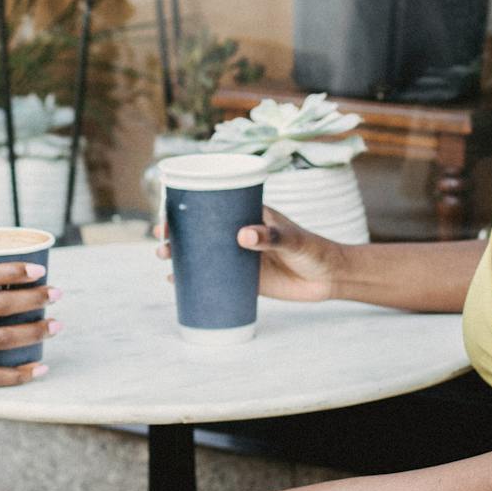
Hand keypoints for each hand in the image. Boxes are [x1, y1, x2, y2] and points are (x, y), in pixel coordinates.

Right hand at [154, 206, 342, 301]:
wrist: (329, 278)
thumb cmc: (314, 249)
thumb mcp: (293, 240)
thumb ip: (271, 237)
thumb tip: (243, 236)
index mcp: (248, 214)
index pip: (212, 206)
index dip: (187, 208)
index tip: (168, 214)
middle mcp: (239, 233)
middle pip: (201, 231)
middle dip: (177, 235)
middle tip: (162, 242)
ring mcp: (240, 257)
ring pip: (204, 255)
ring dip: (181, 257)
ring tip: (165, 262)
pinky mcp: (244, 280)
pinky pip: (214, 279)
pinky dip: (194, 280)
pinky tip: (177, 285)